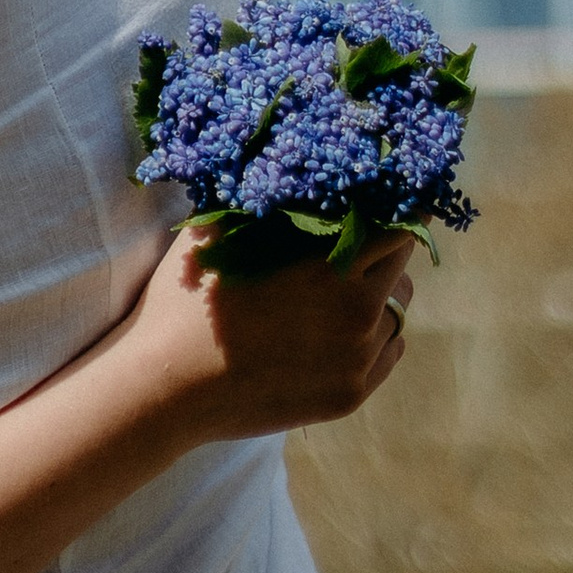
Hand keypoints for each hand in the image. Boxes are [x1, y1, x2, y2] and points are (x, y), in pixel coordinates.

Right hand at [116, 223, 413, 443]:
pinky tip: (339, 330)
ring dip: (379, 297)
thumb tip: (294, 175)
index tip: (392, 199)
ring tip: (341, 292)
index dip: (399, 209)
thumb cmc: (188, 301)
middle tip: (358, 243)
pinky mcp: (350, 396)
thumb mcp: (218, 233)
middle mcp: (357, 315)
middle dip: (385, 253)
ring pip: (397, 314)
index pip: (399, 229)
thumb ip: (267, 206)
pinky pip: (387, 353)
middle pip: (403, 271)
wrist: (169, 385)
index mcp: (330, 267)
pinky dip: (374, 336)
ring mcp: (357, 361)